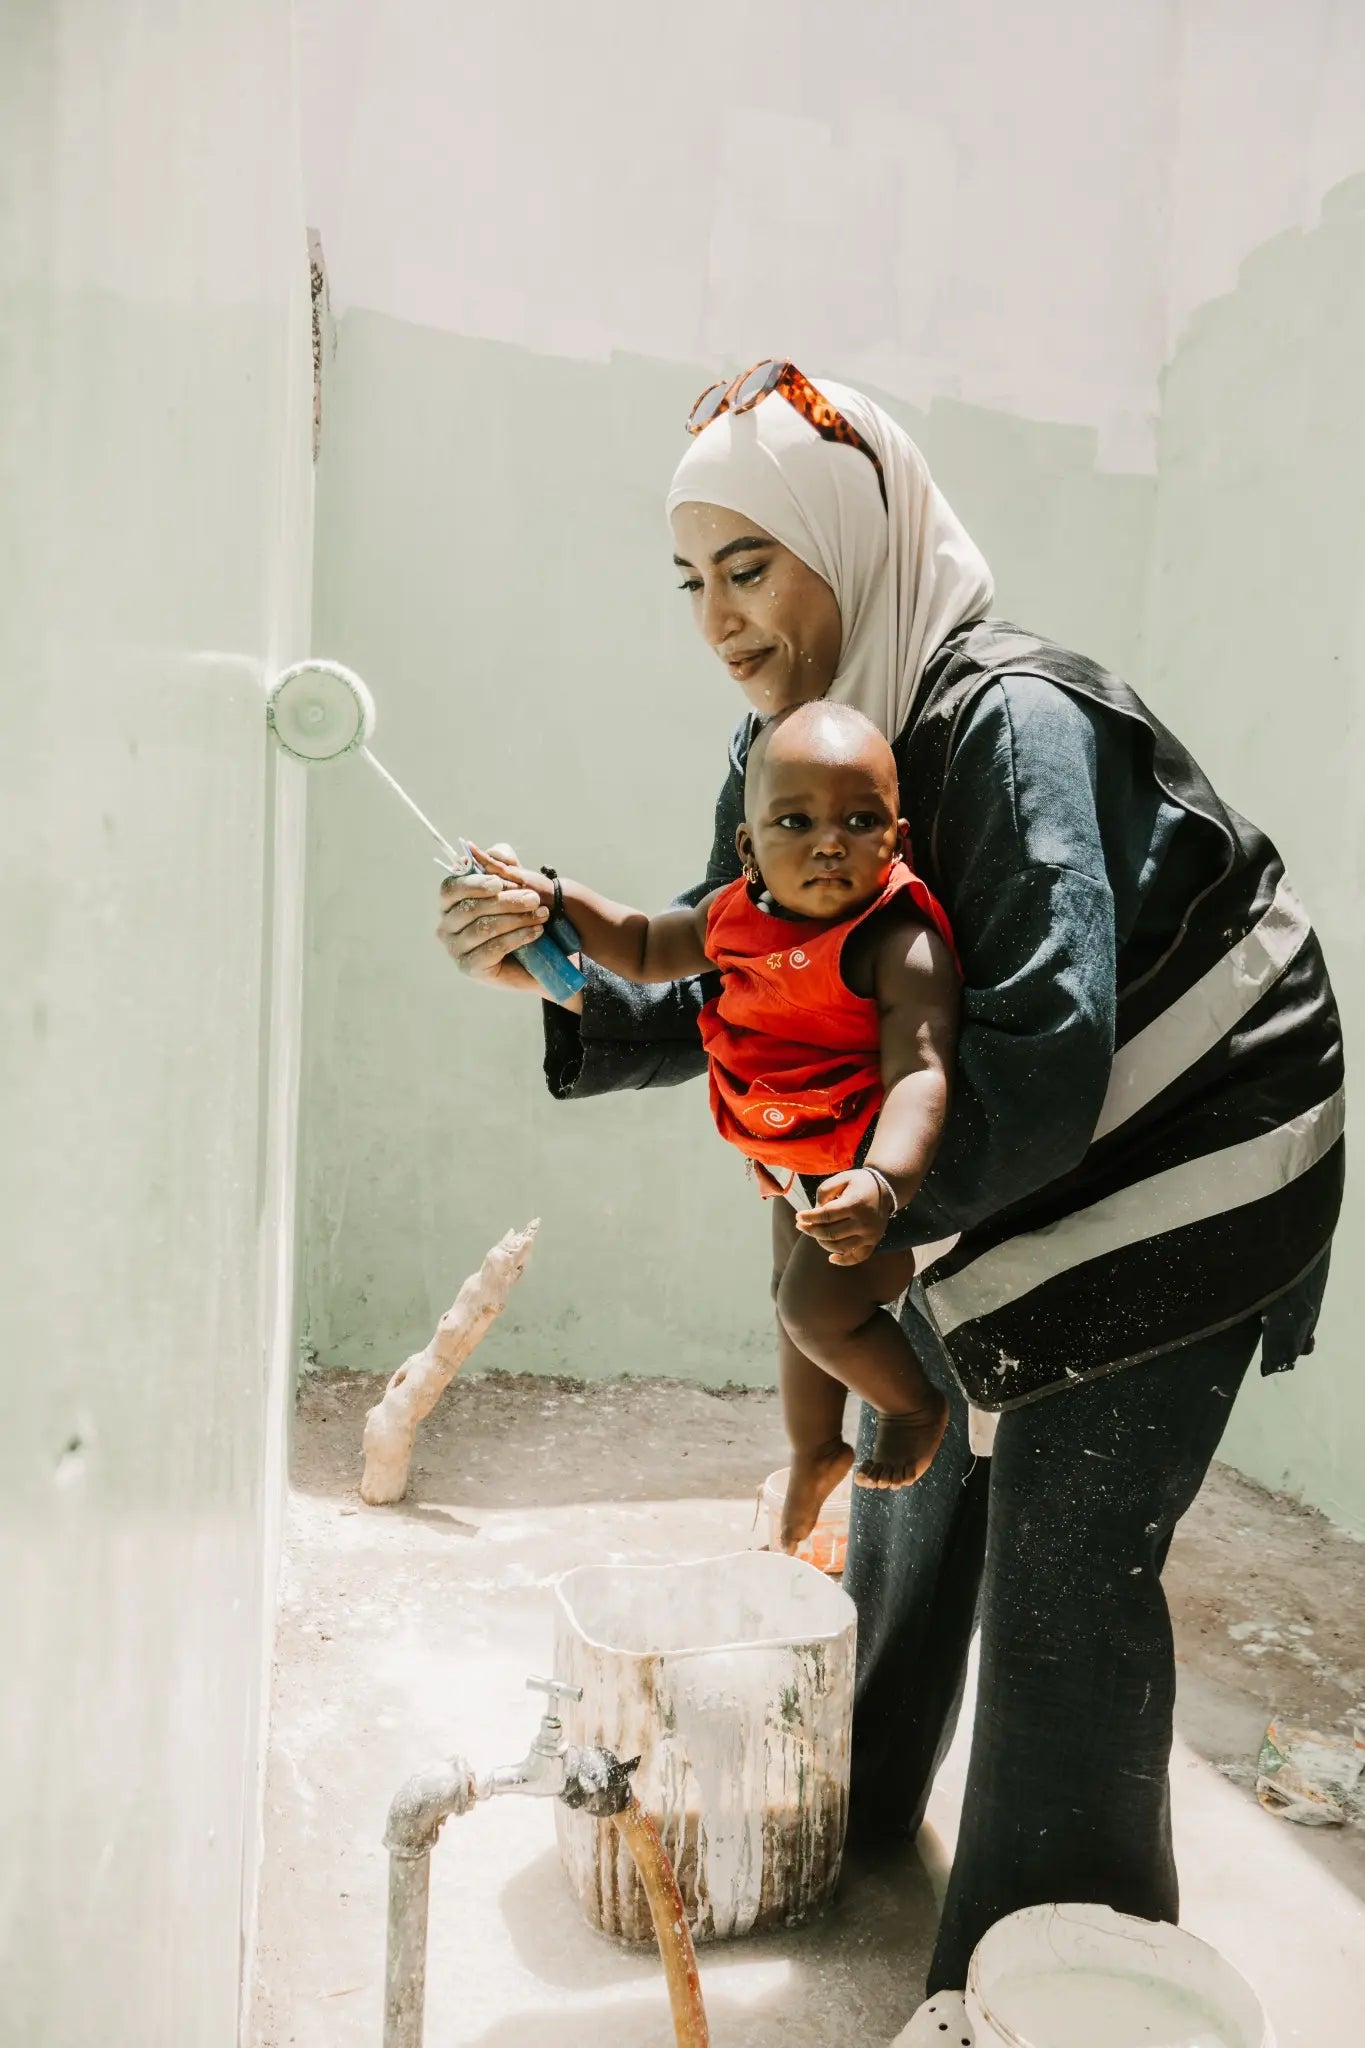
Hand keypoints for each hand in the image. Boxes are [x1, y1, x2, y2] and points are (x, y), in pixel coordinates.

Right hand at [435, 841, 556, 997]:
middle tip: (534, 898)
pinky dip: (517, 938)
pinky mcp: (469, 968)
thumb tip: (494, 852)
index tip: (499, 882)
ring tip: (542, 915)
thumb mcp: (513, 884)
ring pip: (482, 928)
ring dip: (516, 919)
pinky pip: (492, 949)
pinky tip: (537, 931)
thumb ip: (503, 864)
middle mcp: (445, 926)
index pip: (450, 888)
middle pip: (469, 909)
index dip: (473, 884)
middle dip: (505, 901)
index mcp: (449, 903)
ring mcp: (455, 949)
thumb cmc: (517, 916)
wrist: (533, 957)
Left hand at [794, 1168, 892, 1265]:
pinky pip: (857, 1257)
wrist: (886, 1188)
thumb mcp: (841, 1178)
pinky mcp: (873, 1242)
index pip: (825, 1216)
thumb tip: (815, 1211)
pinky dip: (843, 1261)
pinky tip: (831, 1258)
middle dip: (812, 1230)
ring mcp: (869, 1235)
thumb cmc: (859, 1182)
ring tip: (814, 1234)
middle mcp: (863, 1222)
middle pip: (830, 1233)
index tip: (798, 1216)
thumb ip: (824, 1191)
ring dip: (822, 1243)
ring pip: (840, 1247)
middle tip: (801, 1225)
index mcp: (854, 1204)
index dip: (809, 1217)